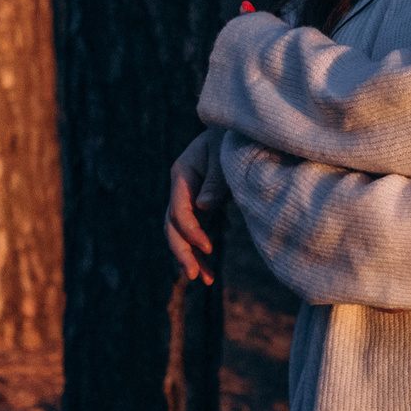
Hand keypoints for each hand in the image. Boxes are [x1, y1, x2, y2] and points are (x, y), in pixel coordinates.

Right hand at [165, 127, 227, 284]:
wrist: (238, 129)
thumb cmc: (233, 137)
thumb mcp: (225, 153)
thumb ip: (216, 180)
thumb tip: (204, 207)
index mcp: (182, 173)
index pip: (180, 210)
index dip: (191, 231)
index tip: (209, 248)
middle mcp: (181, 189)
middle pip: (172, 226)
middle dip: (182, 251)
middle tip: (194, 275)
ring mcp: (189, 199)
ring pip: (181, 235)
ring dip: (190, 257)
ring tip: (205, 281)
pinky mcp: (201, 208)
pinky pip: (195, 234)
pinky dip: (200, 253)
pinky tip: (209, 273)